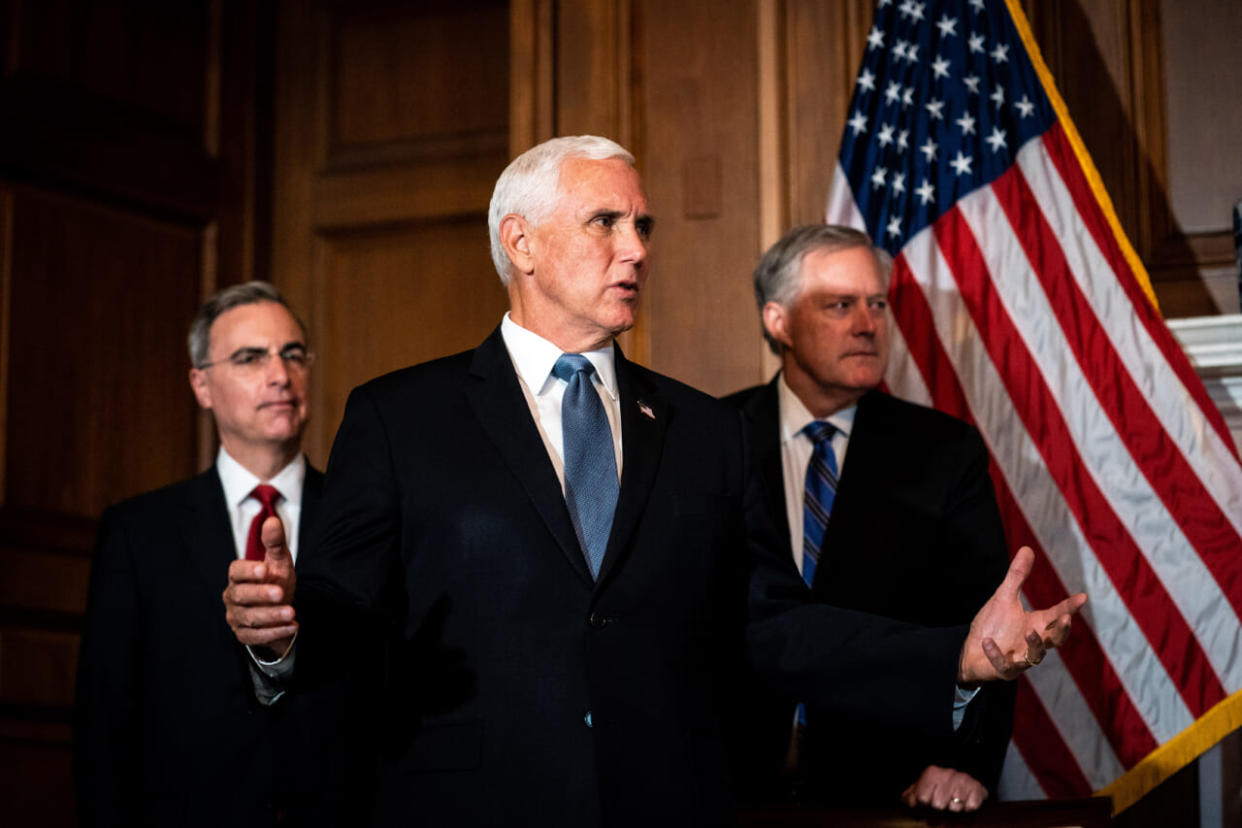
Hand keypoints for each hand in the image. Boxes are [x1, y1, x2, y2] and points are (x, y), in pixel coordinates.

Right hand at [223, 515, 297, 656]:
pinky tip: (291, 627)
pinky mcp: (244, 634)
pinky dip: (274, 632)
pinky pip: (255, 636)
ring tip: (291, 613)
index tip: (264, 569)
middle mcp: (233, 597)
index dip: (248, 571)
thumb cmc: (275, 581)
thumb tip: (273, 520)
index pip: (236, 571)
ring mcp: (236, 617)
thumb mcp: (279, 561)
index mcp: (239, 576)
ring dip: (271, 616)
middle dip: (261, 595)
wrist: (279, 608)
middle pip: (241, 596)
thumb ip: (275, 543)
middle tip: (280, 593)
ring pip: (249, 618)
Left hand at [901, 765, 986, 810]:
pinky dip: (968, 809)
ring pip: (955, 808)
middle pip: (938, 805)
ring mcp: (963, 780)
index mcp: (932, 774)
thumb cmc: (938, 787)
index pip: (922, 798)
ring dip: (953, 809)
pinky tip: (965, 803)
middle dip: (939, 809)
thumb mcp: (921, 790)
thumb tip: (910, 803)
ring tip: (953, 803)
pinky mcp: (977, 789)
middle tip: (942, 804)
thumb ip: (911, 797)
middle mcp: (948, 774)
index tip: (928, 802)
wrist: (962, 780)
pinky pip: (971, 807)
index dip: (925, 804)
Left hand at [958, 546, 1086, 683]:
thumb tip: (1027, 548)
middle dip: (1062, 630)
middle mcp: (1033, 642)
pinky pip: (1005, 665)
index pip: (1057, 614)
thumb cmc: (993, 624)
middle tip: (1065, 618)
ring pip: (1036, 656)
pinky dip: (997, 654)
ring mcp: (1021, 658)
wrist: (972, 649)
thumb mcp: (1004, 597)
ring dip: (1035, 644)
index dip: (1070, 607)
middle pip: (1055, 639)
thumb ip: (1017, 576)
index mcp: (1036, 624)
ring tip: (1029, 632)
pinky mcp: (1005, 669)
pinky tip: (987, 642)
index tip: (1083, 597)